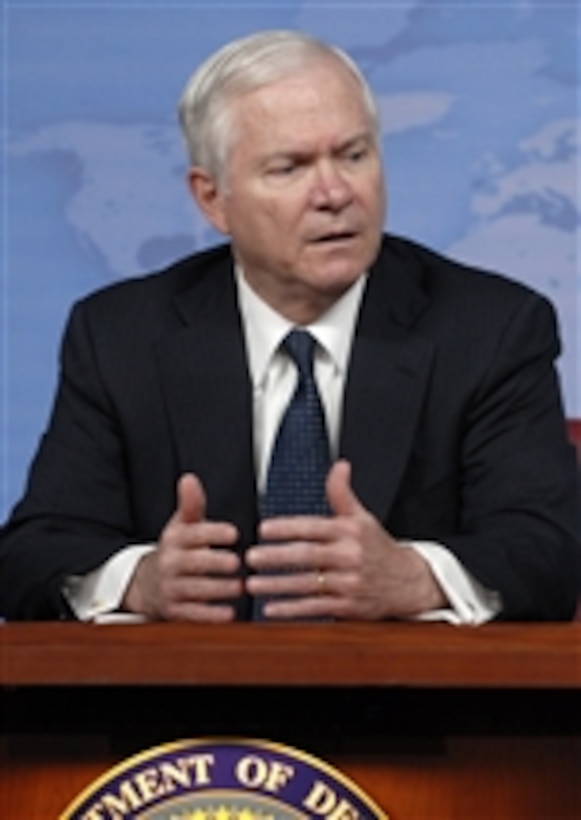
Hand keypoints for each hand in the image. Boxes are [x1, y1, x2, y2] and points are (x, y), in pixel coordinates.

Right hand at [122, 473, 242, 620]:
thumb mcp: (182, 525)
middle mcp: (170, 563)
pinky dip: (211, 616)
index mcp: (175, 538)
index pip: (194, 534)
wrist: (148, 583)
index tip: (234, 533)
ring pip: (194, 589)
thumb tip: (189, 478)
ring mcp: (170, 588)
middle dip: (215, 563)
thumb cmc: (177, 549)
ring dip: (218, 590)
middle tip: (237, 562)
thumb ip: (192, 504)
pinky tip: (229, 614)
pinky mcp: (173, 611)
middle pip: (193, 563)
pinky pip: (192, 614)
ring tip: (240, 587)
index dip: (213, 533)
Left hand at [245, 460, 446, 619]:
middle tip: (251, 557)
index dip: (288, 528)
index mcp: (350, 531)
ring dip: (278, 586)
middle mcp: (350, 556)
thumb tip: (340, 465)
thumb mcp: (362, 517)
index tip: (263, 529)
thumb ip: (342, 493)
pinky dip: (292, 610)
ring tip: (252, 584)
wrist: (408, 582)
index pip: (314, 527)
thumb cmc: (377, 547)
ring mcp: (350, 583)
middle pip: (308, 556)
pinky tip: (271, 609)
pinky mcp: (349, 607)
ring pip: (309, 585)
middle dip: (277, 557)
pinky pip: (317, 608)